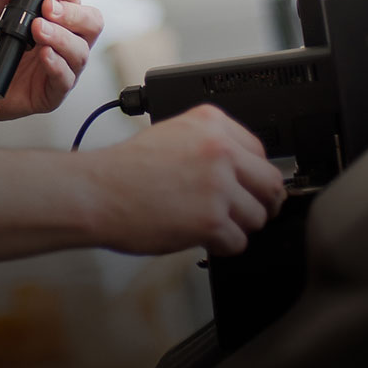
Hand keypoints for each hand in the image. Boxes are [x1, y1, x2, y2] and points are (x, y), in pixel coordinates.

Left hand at [0, 0, 103, 121]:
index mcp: (53, 17)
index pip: (75, 0)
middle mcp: (62, 41)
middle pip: (89, 25)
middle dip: (73, 14)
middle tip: (49, 7)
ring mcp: (58, 67)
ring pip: (79, 53)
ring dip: (61, 38)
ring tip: (38, 29)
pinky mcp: (49, 94)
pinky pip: (64, 81)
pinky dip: (57, 66)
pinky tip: (45, 54)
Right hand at [88, 104, 287, 255]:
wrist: (97, 192)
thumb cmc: (126, 169)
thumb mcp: (172, 135)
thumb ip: (209, 144)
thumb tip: (243, 170)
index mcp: (210, 122)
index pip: (260, 152)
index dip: (252, 176)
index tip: (246, 187)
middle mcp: (219, 149)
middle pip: (270, 184)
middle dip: (258, 203)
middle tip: (240, 212)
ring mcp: (218, 185)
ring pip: (257, 217)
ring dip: (236, 226)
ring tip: (206, 221)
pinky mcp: (212, 219)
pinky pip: (238, 242)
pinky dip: (220, 246)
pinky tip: (198, 234)